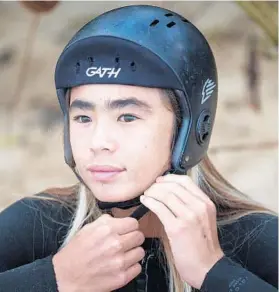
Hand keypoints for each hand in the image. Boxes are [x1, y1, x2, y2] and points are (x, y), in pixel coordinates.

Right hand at [53, 214, 144, 291]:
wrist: (65, 277)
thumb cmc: (75, 252)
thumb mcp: (87, 228)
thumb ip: (106, 221)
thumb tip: (119, 219)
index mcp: (107, 229)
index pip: (133, 223)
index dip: (130, 226)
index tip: (126, 230)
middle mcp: (116, 244)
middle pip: (139, 236)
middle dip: (133, 238)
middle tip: (125, 242)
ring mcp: (120, 261)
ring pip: (140, 251)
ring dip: (133, 252)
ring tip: (122, 254)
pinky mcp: (122, 277)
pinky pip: (137, 267)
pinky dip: (131, 266)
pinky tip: (121, 265)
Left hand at [140, 174, 223, 288]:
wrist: (207, 268)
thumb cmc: (202, 245)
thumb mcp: (203, 219)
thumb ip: (191, 204)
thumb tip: (171, 192)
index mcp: (206, 203)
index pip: (185, 181)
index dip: (170, 178)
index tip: (160, 180)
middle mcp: (199, 206)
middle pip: (173, 186)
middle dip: (158, 185)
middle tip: (150, 188)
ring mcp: (189, 216)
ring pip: (165, 195)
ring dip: (152, 192)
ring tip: (146, 195)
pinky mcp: (177, 228)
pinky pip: (159, 207)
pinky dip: (149, 201)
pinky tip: (144, 201)